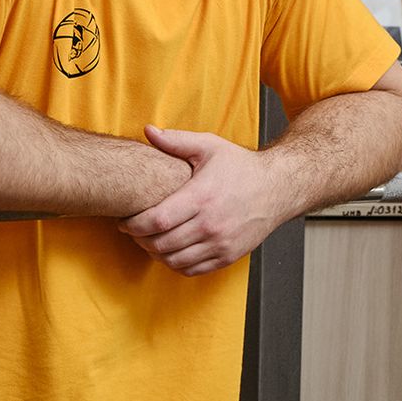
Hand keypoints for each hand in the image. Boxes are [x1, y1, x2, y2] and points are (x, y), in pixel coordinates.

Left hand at [118, 125, 284, 276]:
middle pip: (161, 244)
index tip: (124, 222)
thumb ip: (176, 140)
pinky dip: (175, 264)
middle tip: (132, 232)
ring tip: (148, 241)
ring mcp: (220, 243)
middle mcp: (211, 224)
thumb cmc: (241, 166)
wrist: (277, 188)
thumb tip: (148, 131)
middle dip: (140, 240)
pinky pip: (192, 269)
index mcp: (202, 197)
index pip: (157, 220)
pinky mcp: (227, 256)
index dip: (134, 225)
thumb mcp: (209, 146)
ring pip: (174, 260)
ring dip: (155, 254)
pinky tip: (169, 251)